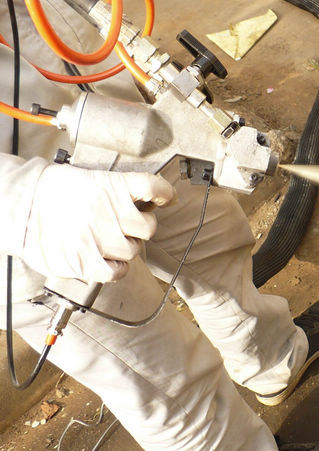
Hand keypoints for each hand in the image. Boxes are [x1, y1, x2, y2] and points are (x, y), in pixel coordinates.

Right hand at [22, 164, 176, 282]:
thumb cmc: (52, 191)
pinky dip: (117, 268)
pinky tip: (108, 259)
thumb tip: (143, 199)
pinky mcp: (86, 262)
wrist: (20, 207)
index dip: (165, 193)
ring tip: (108, 241)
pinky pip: (117, 272)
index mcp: (112, 187)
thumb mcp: (88, 178)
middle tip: (127, 225)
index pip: (154, 187)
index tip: (166, 197)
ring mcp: (101, 240)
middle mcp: (111, 214)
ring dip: (127, 247)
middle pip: (149, 227)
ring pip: (134, 250)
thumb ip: (116, 189)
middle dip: (141, 226)